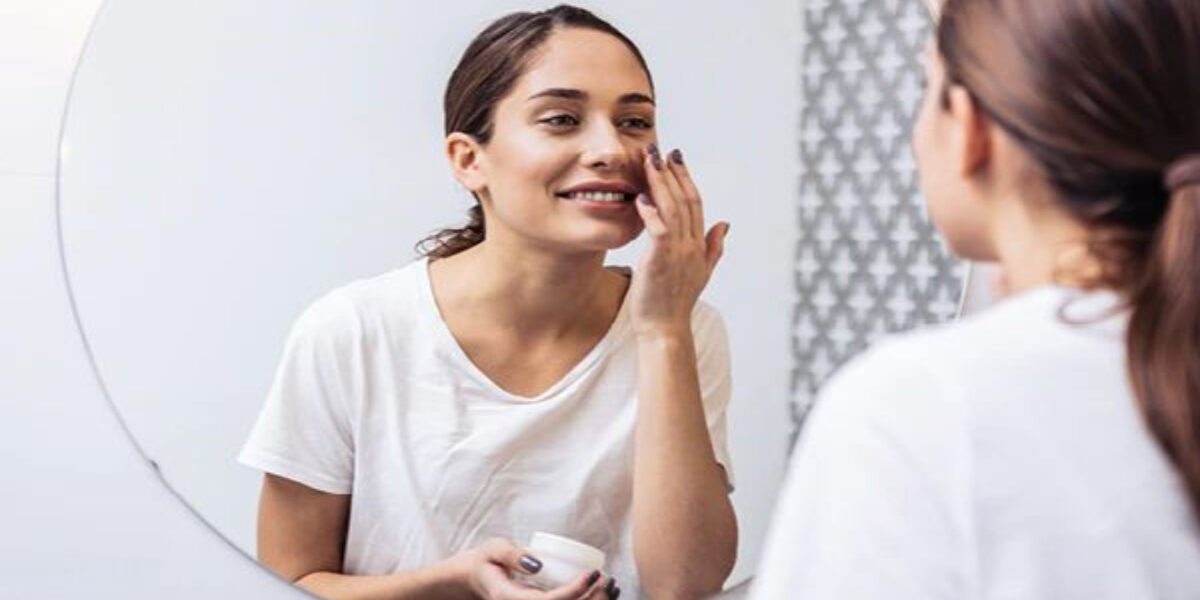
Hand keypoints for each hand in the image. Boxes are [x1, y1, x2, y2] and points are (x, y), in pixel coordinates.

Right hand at [447, 538, 617, 599]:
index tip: (593, 573)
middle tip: (608, 579)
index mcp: (510, 599)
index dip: (575, 591)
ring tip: (612, 586)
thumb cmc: (486, 561)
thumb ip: (512, 554)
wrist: (476, 580)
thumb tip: (537, 563)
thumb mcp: (492, 550)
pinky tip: (606, 594)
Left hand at [630, 144, 729, 337]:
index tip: (676, 158)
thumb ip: (713, 247)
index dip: (686, 179)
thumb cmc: (674, 303)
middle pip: (686, 200)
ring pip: (673, 209)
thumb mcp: (700, 272)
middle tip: (663, 149)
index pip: (696, 204)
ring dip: (661, 183)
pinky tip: (641, 196)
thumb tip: (726, 224)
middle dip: (674, 173)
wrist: (665, 330)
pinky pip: (659, 230)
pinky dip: (651, 212)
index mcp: (698, 245)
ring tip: (650, 161)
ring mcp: (678, 253)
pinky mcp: (660, 261)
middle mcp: (691, 246)